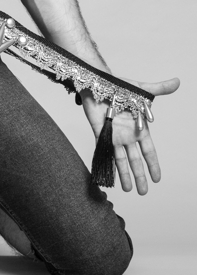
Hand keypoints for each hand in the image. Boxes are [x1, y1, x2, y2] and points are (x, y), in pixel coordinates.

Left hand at [82, 78, 178, 193]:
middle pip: (135, 161)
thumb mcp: (142, 89)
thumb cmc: (119, 85)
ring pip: (121, 161)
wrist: (97, 82)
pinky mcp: (100, 135)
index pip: (148, 151)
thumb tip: (177, 81)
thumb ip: (159, 88)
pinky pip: (104, 153)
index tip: (157, 179)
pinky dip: (107, 165)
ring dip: (126, 176)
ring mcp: (113, 136)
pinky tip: (109, 177)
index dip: (153, 165)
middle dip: (140, 176)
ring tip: (130, 190)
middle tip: (143, 192)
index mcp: (139, 128)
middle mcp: (127, 135)